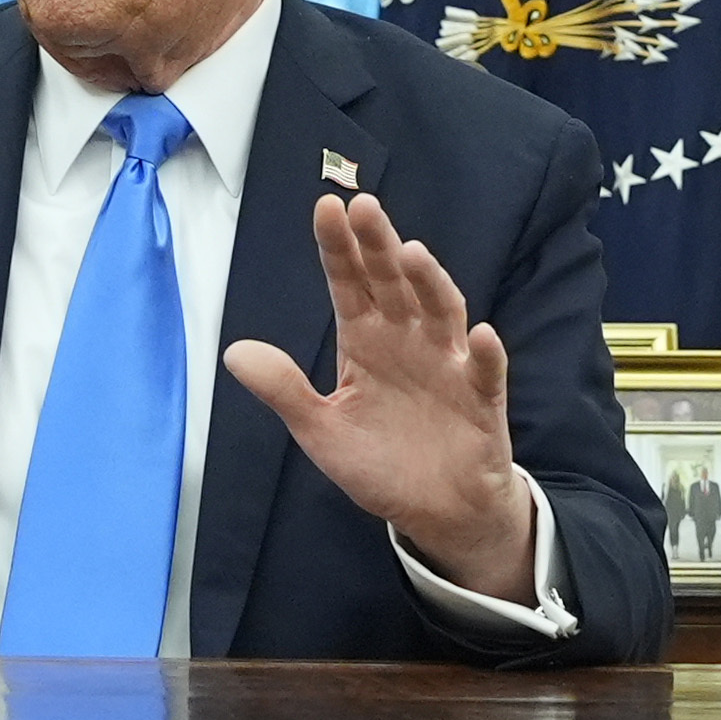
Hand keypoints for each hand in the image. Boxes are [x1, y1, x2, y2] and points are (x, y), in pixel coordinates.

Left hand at [223, 192, 534, 600]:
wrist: (435, 513)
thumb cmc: (380, 462)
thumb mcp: (319, 430)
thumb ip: (284, 390)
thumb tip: (233, 352)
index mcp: (365, 342)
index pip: (349, 285)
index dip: (339, 248)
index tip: (326, 206)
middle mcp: (408, 343)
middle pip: (394, 284)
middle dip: (378, 246)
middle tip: (363, 205)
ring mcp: (449, 368)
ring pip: (442, 315)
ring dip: (430, 284)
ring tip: (411, 252)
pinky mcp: (482, 404)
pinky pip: (487, 375)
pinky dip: (487, 355)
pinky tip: (483, 335)